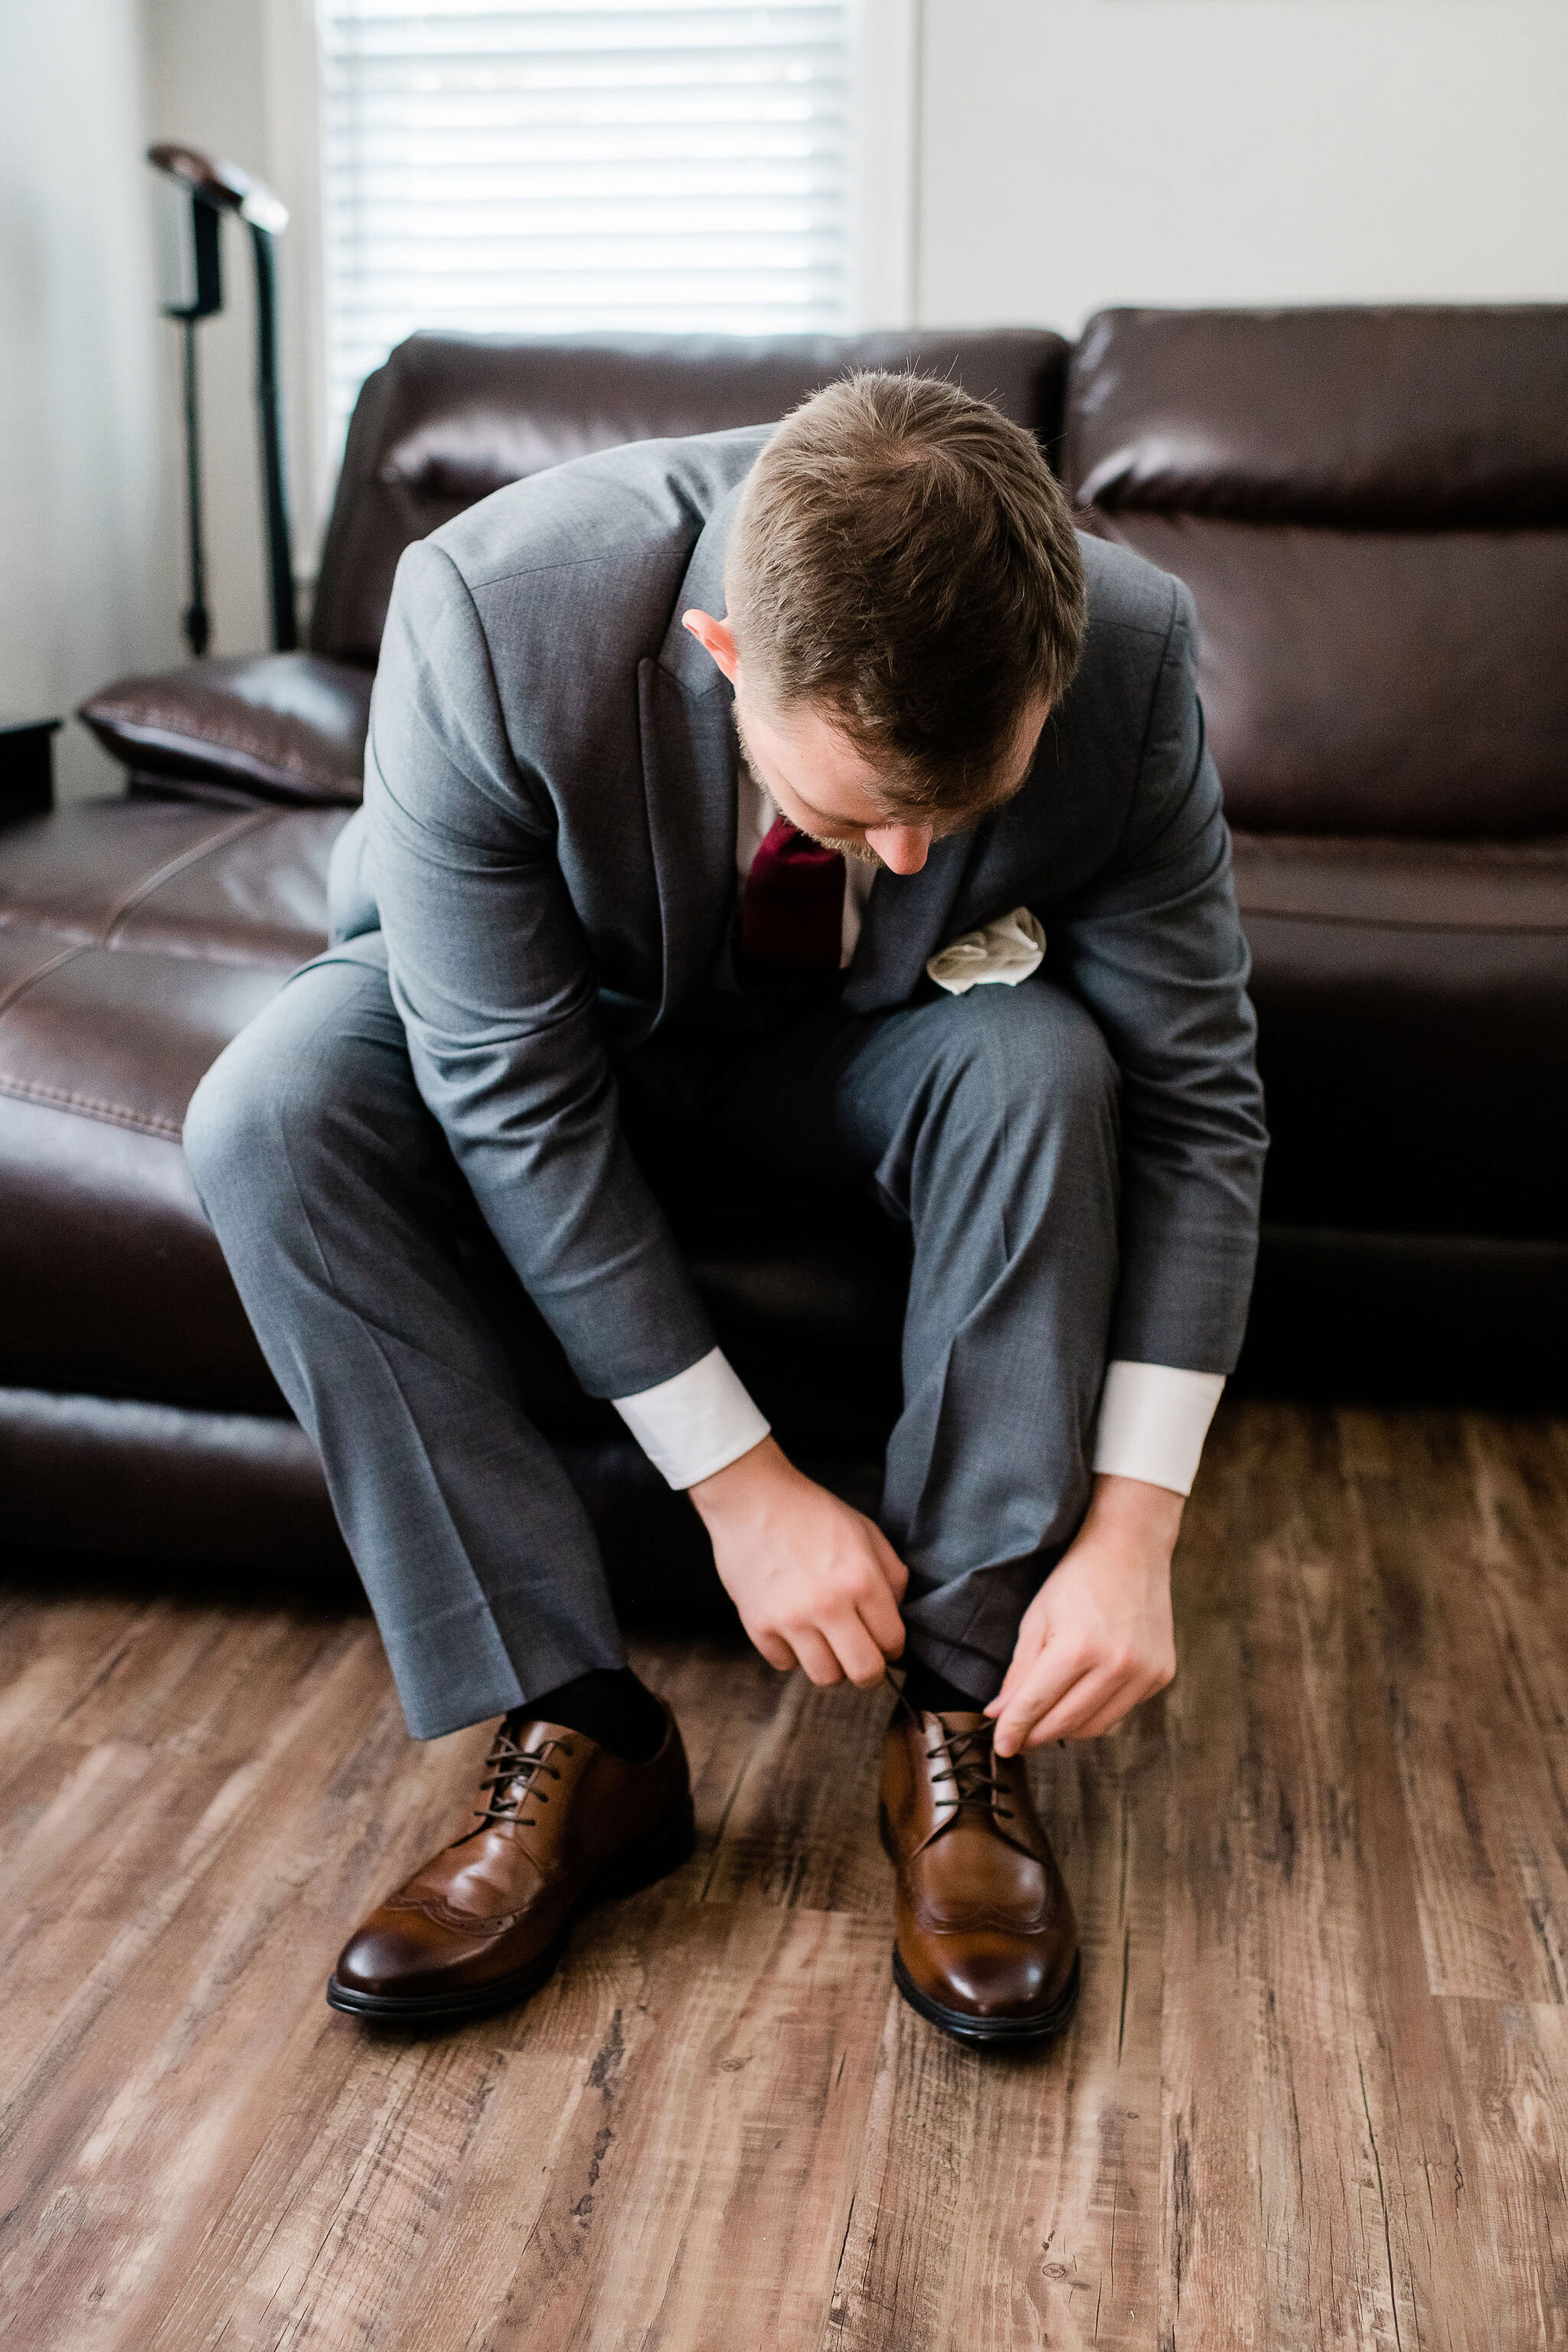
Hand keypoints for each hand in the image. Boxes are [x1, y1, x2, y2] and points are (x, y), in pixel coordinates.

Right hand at [689, 1436, 907, 1689]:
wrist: (751, 1498)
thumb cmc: (810, 1511)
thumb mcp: (864, 1530)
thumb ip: (891, 1572)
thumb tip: (898, 1610)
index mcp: (862, 1580)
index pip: (892, 1643)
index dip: (893, 1647)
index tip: (884, 1642)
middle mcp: (829, 1606)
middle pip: (863, 1673)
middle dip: (868, 1671)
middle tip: (861, 1656)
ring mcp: (791, 1619)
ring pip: (825, 1677)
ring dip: (830, 1664)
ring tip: (825, 1641)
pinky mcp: (758, 1625)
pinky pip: (785, 1663)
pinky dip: (792, 1652)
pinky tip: (793, 1628)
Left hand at [985, 1474, 1180, 1754]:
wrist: (1131, 1548)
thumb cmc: (1077, 1578)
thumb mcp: (1036, 1619)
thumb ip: (1019, 1672)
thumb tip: (1000, 1714)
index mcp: (1078, 1647)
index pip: (1036, 1704)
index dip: (1014, 1729)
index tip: (1001, 1746)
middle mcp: (1116, 1665)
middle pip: (1066, 1723)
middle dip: (1035, 1735)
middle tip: (1017, 1737)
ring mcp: (1144, 1672)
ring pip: (1095, 1727)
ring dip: (1065, 1731)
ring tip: (1044, 1723)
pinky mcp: (1161, 1675)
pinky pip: (1120, 1713)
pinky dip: (1095, 1716)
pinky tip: (1079, 1704)